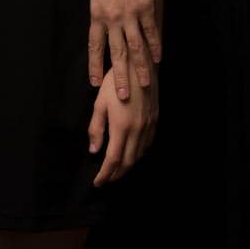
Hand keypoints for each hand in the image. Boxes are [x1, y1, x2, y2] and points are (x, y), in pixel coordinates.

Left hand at [88, 0, 162, 100]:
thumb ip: (101, 11)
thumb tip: (102, 27)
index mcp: (96, 14)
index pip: (95, 47)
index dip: (95, 66)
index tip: (95, 84)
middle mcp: (112, 18)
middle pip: (115, 53)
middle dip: (118, 76)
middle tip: (120, 97)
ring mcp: (130, 14)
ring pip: (135, 48)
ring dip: (139, 69)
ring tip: (143, 85)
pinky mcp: (146, 7)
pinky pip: (150, 32)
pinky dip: (155, 47)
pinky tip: (158, 60)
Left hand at [88, 66, 158, 186]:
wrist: (141, 65)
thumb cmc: (116, 81)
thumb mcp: (99, 103)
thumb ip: (96, 128)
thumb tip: (94, 150)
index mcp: (121, 127)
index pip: (112, 160)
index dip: (105, 174)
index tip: (97, 182)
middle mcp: (137, 130)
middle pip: (127, 162)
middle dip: (116, 174)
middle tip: (106, 180)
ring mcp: (148, 126)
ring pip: (139, 155)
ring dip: (128, 166)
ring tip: (117, 171)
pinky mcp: (155, 120)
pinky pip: (148, 144)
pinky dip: (139, 154)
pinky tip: (133, 155)